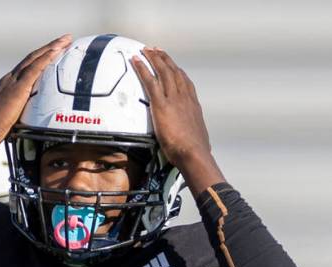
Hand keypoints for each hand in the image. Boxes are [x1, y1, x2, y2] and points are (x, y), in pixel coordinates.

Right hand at [0, 34, 72, 147]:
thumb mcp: (8, 117)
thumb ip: (19, 112)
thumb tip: (28, 119)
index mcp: (7, 85)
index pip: (26, 66)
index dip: (40, 57)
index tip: (53, 50)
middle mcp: (9, 79)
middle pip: (32, 58)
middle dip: (49, 47)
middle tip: (65, 39)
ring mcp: (13, 82)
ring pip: (35, 58)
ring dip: (52, 48)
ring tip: (66, 40)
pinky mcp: (18, 88)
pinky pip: (34, 69)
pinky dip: (46, 58)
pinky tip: (56, 51)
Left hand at [132, 47, 223, 191]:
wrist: (193, 152)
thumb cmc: (194, 151)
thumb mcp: (195, 139)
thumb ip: (191, 134)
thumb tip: (192, 141)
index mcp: (193, 105)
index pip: (185, 82)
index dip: (177, 71)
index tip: (172, 65)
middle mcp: (185, 97)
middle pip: (174, 72)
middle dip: (164, 59)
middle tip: (156, 50)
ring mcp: (174, 99)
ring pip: (163, 72)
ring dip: (154, 59)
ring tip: (146, 50)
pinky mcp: (161, 104)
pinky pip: (150, 82)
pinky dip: (142, 69)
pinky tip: (136, 61)